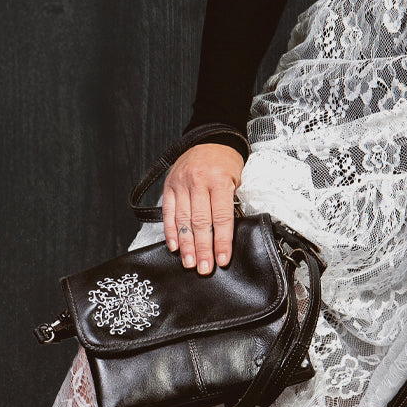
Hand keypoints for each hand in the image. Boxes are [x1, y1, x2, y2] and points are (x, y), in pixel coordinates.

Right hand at [161, 142, 244, 272]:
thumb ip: (231, 203)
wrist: (211, 138)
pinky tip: (174, 246)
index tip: (222, 260)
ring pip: (183, 220)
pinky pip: (168, 211)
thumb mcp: (238, 178)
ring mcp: (182, 183)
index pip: (221, 217)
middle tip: (204, 268)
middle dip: (203, 248)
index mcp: (220, 180)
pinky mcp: (170, 185)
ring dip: (186, 245)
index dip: (221, 241)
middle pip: (201, 222)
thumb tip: (228, 234)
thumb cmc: (227, 162)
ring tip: (190, 263)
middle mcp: (199, 182)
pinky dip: (171, 230)